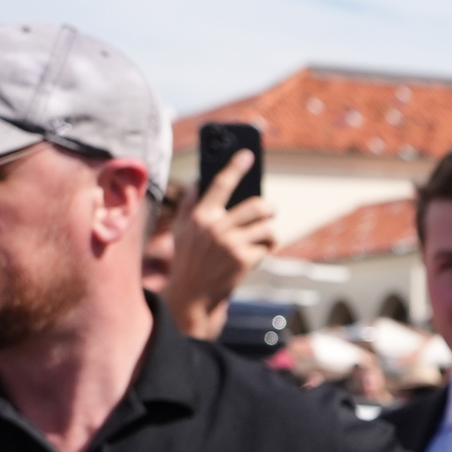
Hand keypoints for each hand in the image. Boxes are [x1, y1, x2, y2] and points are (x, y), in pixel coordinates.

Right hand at [164, 151, 279, 341]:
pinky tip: (255, 256)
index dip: (235, 167)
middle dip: (269, 208)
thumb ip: (190, 204)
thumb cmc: (188, 260)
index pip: (220, 184)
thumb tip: (199, 179)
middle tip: (270, 211)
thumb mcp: (182, 231)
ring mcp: (230, 244)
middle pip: (257, 206)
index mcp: (199, 216)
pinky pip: (266, 247)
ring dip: (269, 233)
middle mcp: (215, 227)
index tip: (247, 155)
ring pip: (266, 227)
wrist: (191, 296)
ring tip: (262, 238)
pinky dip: (265, 251)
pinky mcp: (243, 260)